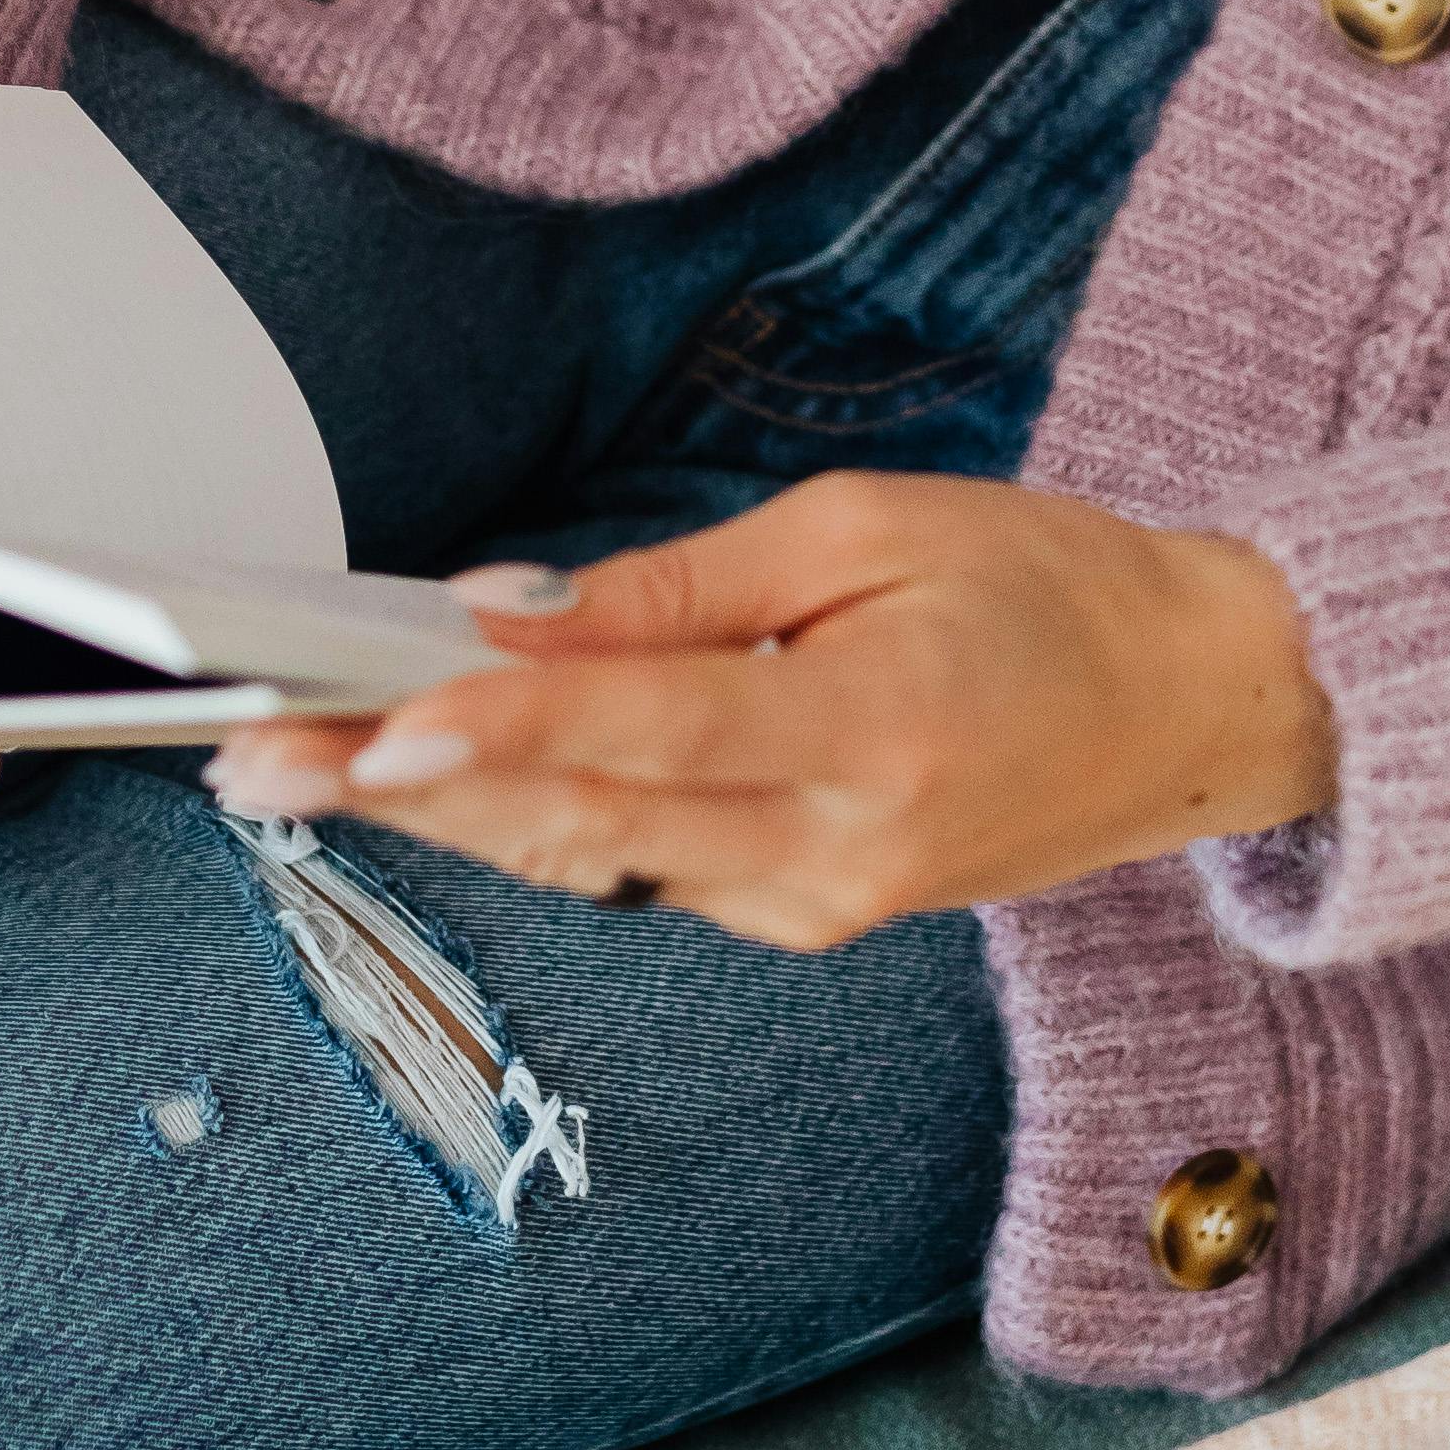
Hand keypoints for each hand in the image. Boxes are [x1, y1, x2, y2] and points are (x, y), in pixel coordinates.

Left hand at [207, 470, 1337, 954]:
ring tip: (286, 776)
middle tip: (249, 760)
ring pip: (592, 862)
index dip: (505, 726)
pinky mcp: (809, 919)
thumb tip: (515, 611)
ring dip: (438, 818)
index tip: (373, 724)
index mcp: (878, 731)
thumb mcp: (876, 529)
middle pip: (585, 824)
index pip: (654, 733)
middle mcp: (840, 851)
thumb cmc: (1052, 587)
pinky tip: (433, 782)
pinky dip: (537, 821)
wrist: (1200, 710)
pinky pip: (645, 870)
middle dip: (405, 792)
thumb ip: (691, 587)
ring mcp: (822, 907)